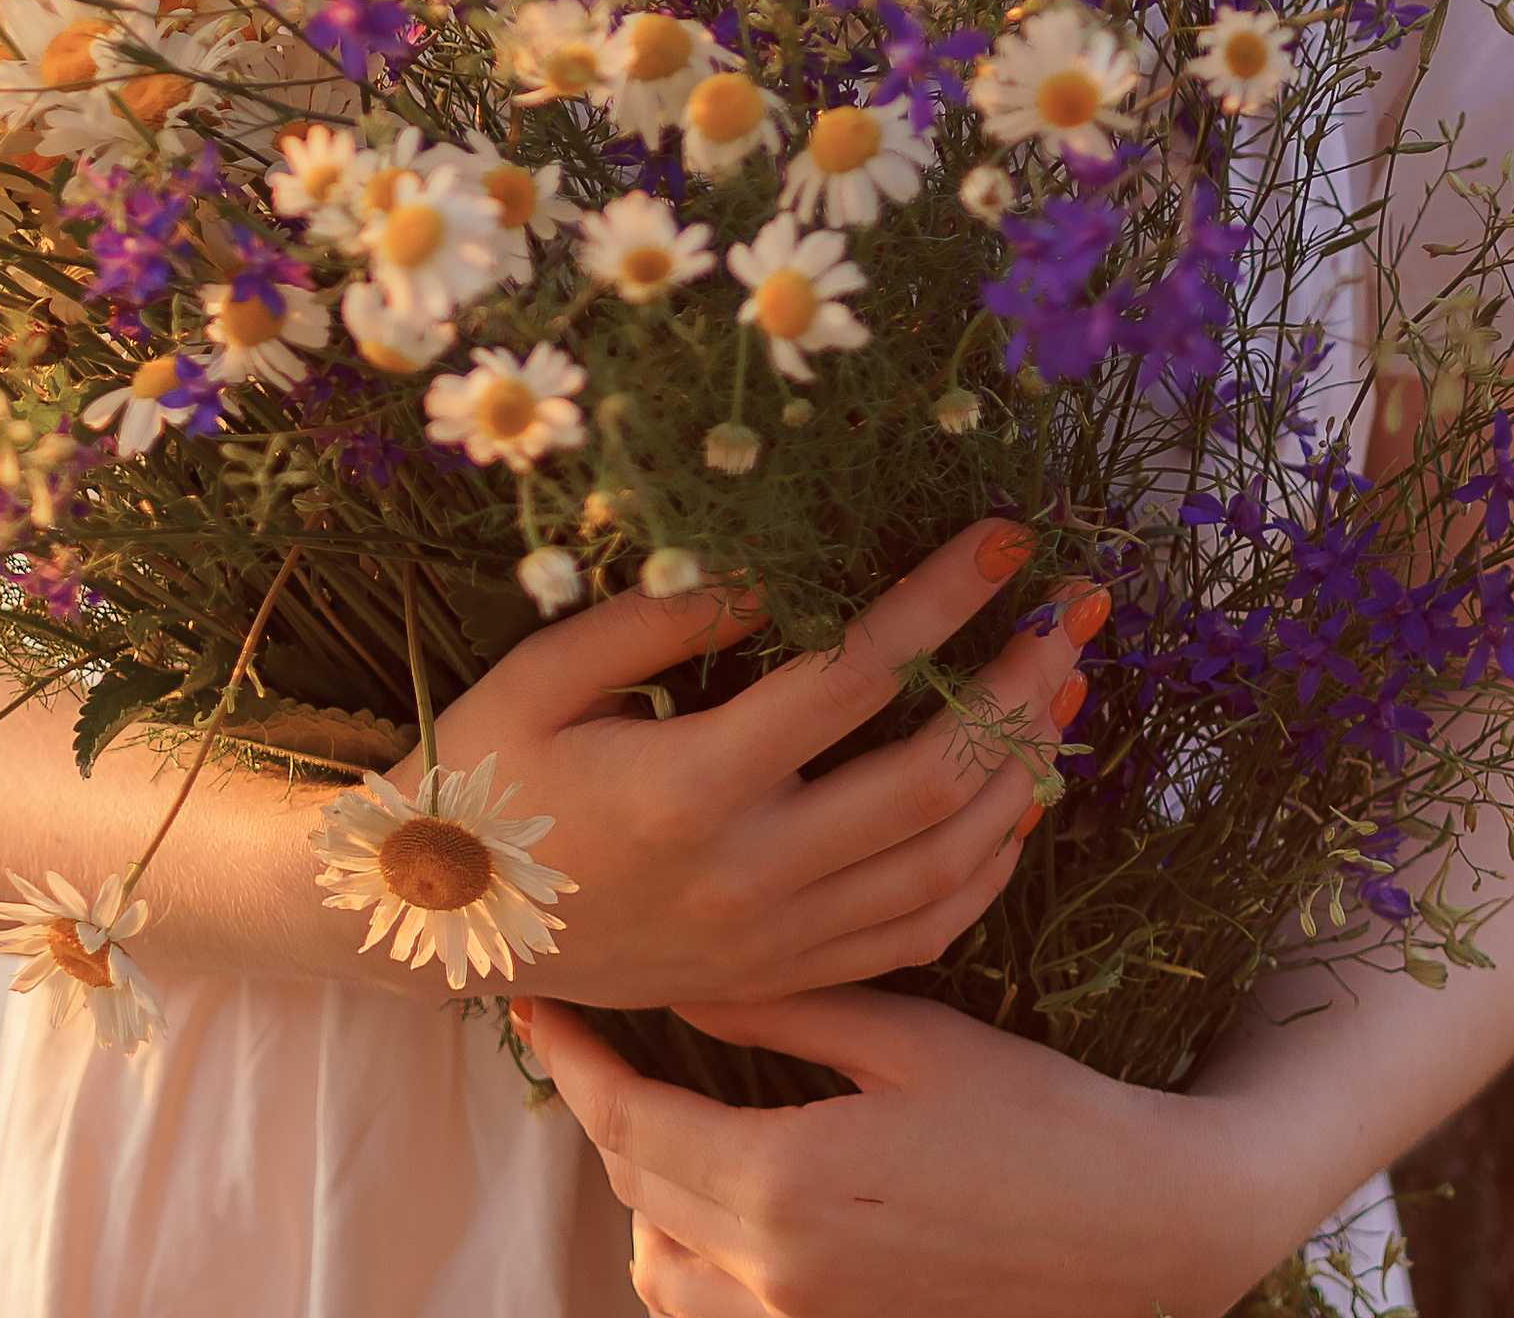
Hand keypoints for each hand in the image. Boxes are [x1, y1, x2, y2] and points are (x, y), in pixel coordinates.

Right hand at [398, 521, 1102, 1012]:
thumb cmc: (488, 772)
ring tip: (1066, 687)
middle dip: (1020, 686)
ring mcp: (773, 940)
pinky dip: (986, 871)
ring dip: (1023, 774)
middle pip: (932, 780)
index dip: (941, 600)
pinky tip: (1015, 806)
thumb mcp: (551, 673)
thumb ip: (665, 619)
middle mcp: (750, 874)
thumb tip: (771, 563)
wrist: (441, 925)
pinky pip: (918, 936)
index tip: (1004, 535)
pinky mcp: (780, 977)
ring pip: (945, 867)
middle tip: (1073, 608)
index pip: (855, 678)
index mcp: (692, 786)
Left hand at [519, 981, 1288, 1317]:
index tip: (535, 999)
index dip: (570, 1058)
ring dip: (643, 1194)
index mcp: (787, 1186)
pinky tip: (722, 1188)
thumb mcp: (907, 1034)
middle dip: (600, 1108)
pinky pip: (719, 1313)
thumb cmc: (1038, 1114)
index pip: (627, 1123)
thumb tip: (680, 970)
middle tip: (595, 1029)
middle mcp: (780, 1276)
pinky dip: (694, 1255)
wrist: (1146, 1229)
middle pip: (636, 1191)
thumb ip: (783, 1006)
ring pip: (664, 1273)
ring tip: (661, 1108)